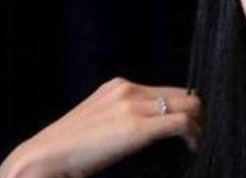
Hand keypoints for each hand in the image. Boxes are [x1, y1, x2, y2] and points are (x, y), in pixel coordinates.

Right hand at [0, 77, 202, 177]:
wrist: (43, 159)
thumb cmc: (70, 150)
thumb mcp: (100, 121)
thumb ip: (123, 116)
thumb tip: (150, 125)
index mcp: (118, 87)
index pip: (168, 89)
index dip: (186, 106)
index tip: (193, 123)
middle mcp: (128, 89)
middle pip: (182, 94)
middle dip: (198, 113)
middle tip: (201, 133)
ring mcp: (132, 106)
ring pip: (187, 104)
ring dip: (198, 123)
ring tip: (197, 140)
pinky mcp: (136, 127)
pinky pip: (180, 123)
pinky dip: (193, 134)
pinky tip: (192, 146)